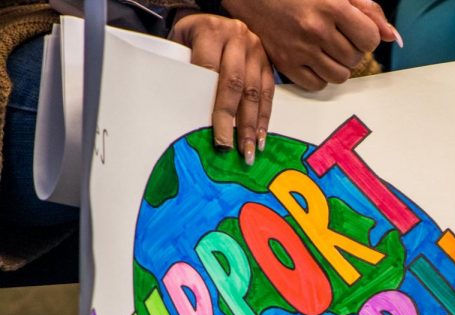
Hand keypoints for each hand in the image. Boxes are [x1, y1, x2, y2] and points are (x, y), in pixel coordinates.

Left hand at [170, 12, 274, 164]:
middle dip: (237, 123)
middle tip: (237, 150)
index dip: (216, 110)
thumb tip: (192, 117)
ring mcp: (256, 50)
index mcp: (211, 32)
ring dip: (253, 125)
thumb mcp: (181, 45)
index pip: (211, 74)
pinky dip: (264, 117)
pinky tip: (261, 136)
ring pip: (255, 92)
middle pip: (236, 85)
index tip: (218, 139)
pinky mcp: (268, 62)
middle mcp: (237, 39)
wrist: (214, 19)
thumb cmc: (192, 39)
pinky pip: (268, 92)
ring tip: (251, 150)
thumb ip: (187, 73)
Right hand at [221, 0, 398, 90]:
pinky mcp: (285, 64)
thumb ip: (368, 10)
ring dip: (338, 66)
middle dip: (351, 50)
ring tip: (327, 50)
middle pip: (355, 59)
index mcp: (331, 7)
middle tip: (336, 37)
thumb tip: (392, 37)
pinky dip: (320, 77)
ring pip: (340, 76)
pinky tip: (314, 60)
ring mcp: (299, 49)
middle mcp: (315, 30)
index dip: (366, 37)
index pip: (369, 39)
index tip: (356, 31)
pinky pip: (317, 85)